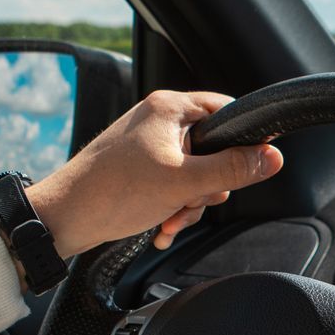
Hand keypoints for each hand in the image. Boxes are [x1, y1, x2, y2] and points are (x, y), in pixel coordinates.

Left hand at [28, 91, 283, 256]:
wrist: (62, 219)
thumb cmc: (113, 192)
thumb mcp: (184, 183)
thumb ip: (232, 169)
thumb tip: (272, 158)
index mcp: (168, 108)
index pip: (225, 110)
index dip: (242, 140)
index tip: (249, 166)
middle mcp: (157, 119)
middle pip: (212, 147)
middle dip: (208, 185)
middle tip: (192, 200)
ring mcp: (146, 144)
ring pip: (192, 171)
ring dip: (189, 202)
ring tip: (171, 218)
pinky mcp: (136, 167)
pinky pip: (171, 183)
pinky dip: (172, 205)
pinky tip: (163, 225)